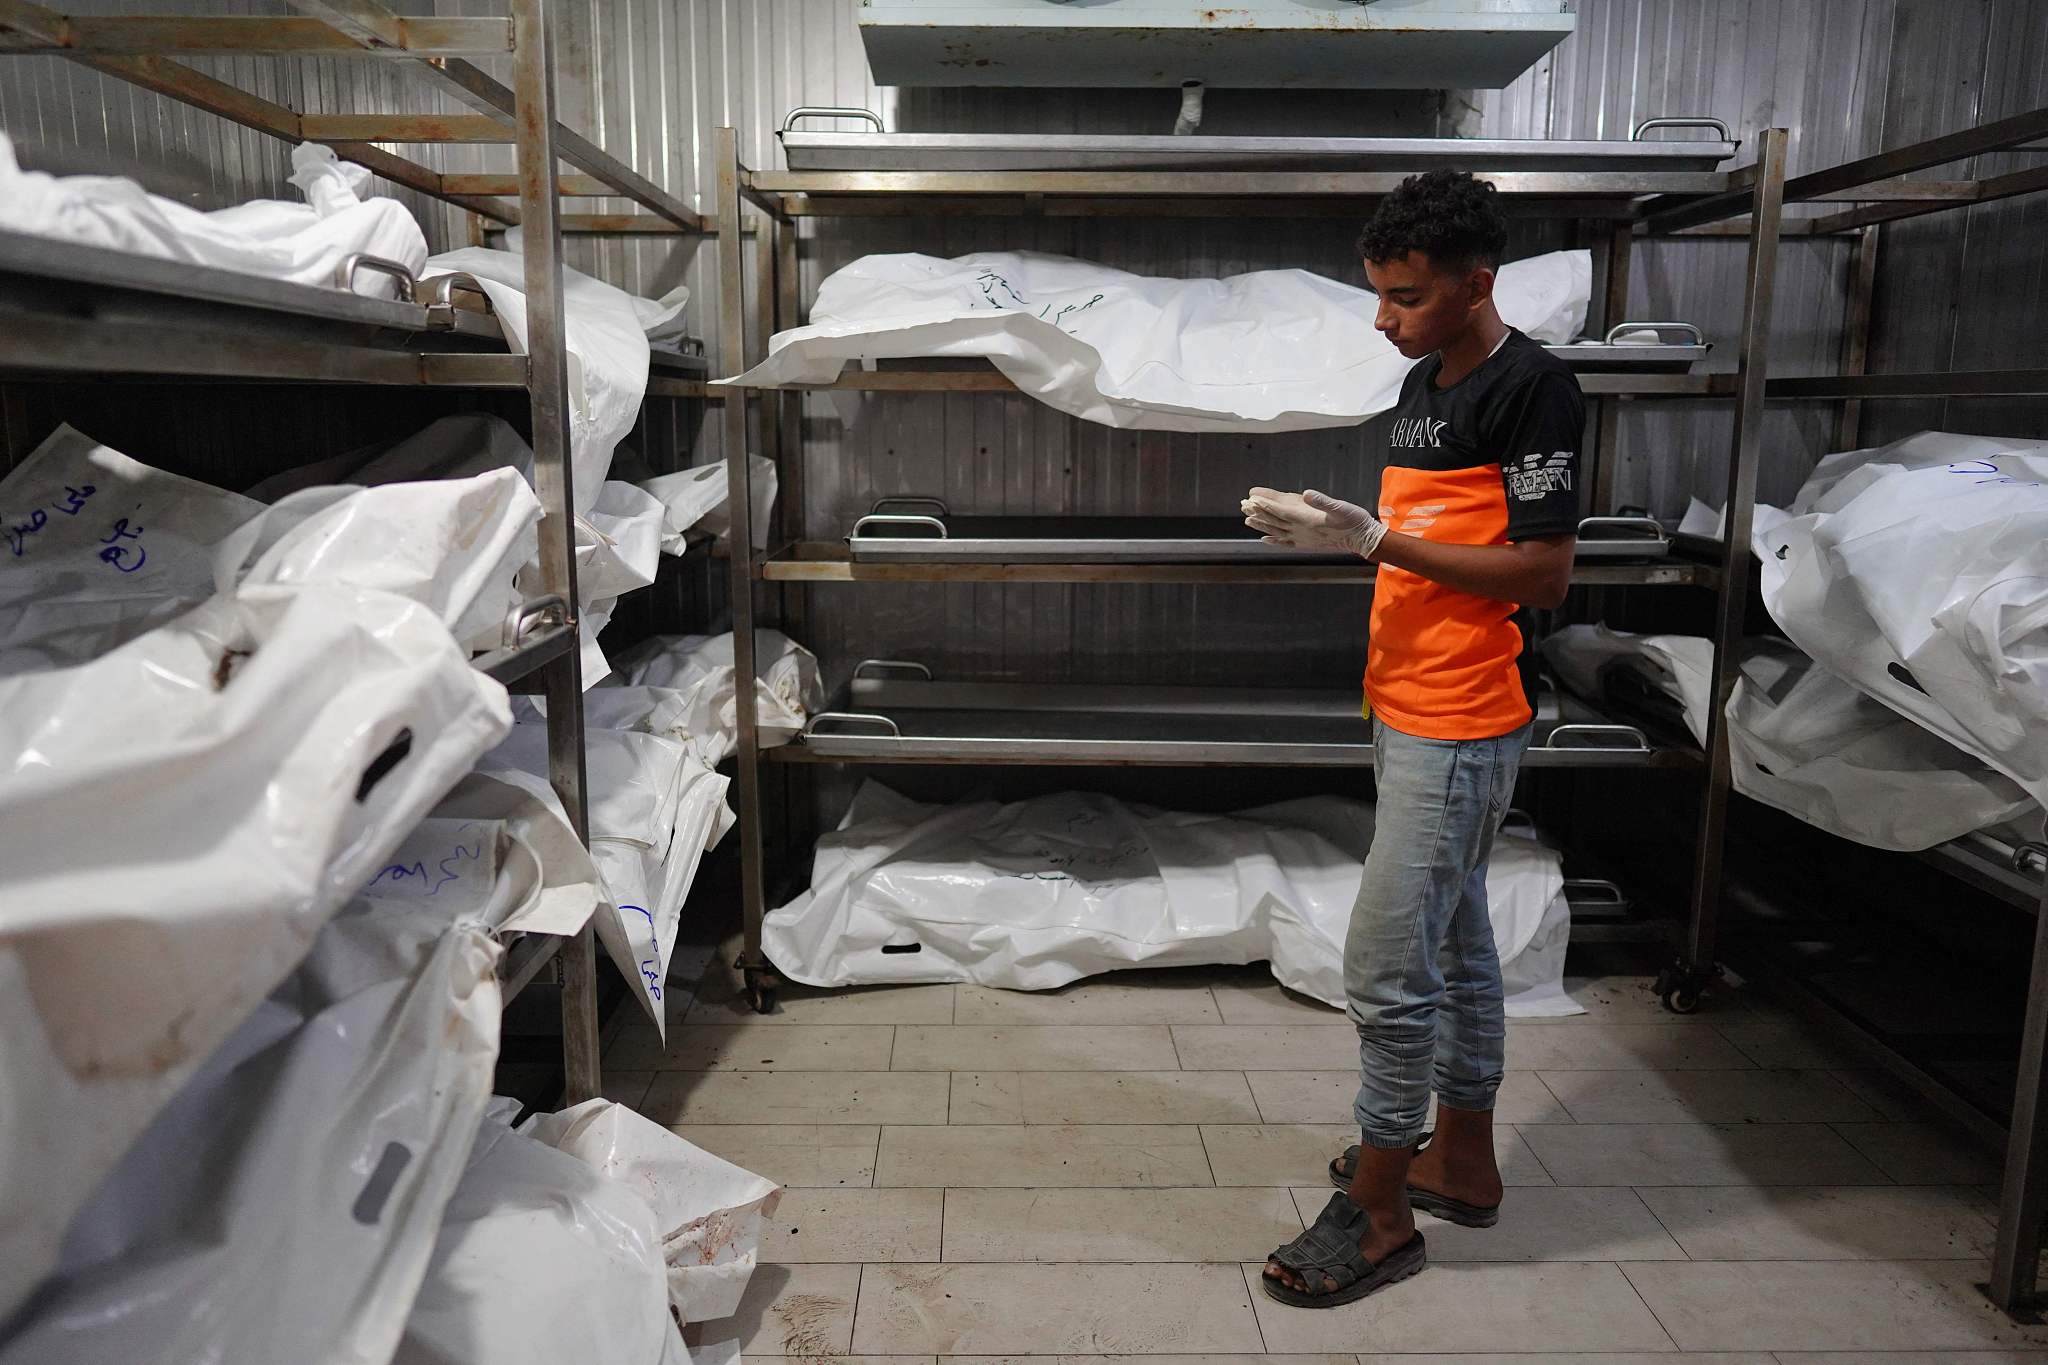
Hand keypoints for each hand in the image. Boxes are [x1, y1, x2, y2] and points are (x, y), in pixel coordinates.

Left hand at [1242, 487, 1389, 559]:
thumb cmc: (1353, 520)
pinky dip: (1273, 540)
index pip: (1280, 509)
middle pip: (1274, 520)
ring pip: (1276, 530)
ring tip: (1247, 520)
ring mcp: (1302, 538)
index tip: (1252, 497)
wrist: (1363, 540)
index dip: (1265, 503)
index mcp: (1307, 519)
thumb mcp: (1340, 507)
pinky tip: (1264, 539)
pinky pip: (1285, 542)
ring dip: (1261, 524)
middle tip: (1243, 505)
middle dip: (1258, 511)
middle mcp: (1301, 530)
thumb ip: (1322, 501)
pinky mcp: (1306, 543)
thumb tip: (1307, 493)